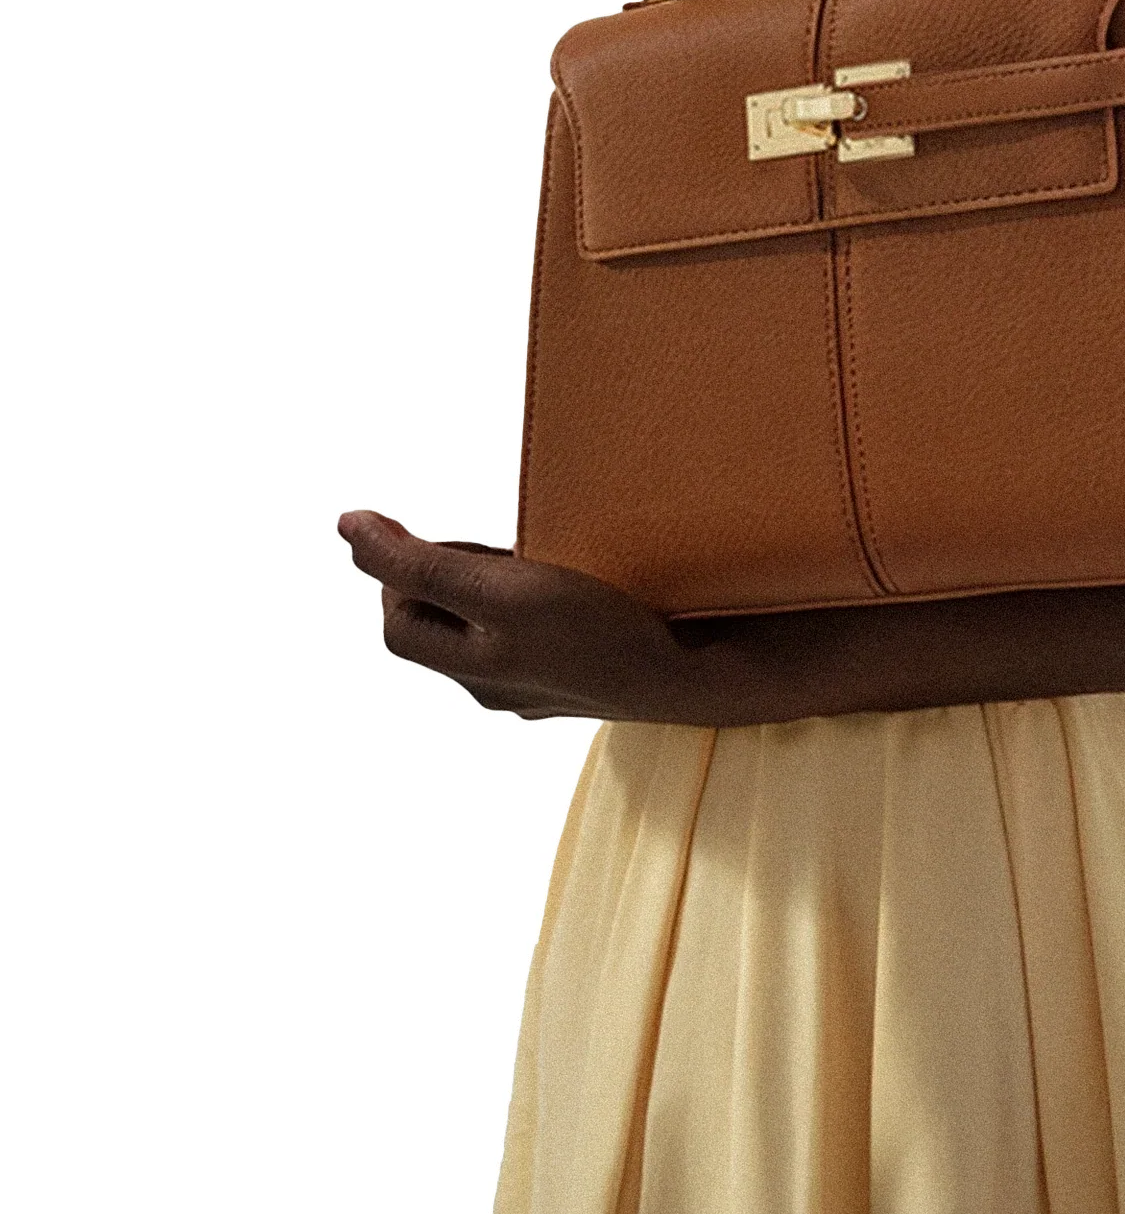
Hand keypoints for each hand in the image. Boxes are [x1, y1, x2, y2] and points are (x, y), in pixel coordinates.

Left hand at [337, 510, 729, 724]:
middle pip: (439, 626)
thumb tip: (344, 526)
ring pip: (489, 630)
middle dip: (444, 574)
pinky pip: (537, 635)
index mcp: (469, 671)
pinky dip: (536, 602)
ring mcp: (543, 687)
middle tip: (480, 539)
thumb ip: (420, 560)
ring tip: (526, 554)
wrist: (690, 672)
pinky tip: (571, 581)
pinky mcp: (583, 675)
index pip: (398, 621)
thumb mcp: (500, 589)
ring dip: (492, 586)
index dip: (394, 570)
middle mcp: (497, 687)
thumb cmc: (596, 630)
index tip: (425, 528)